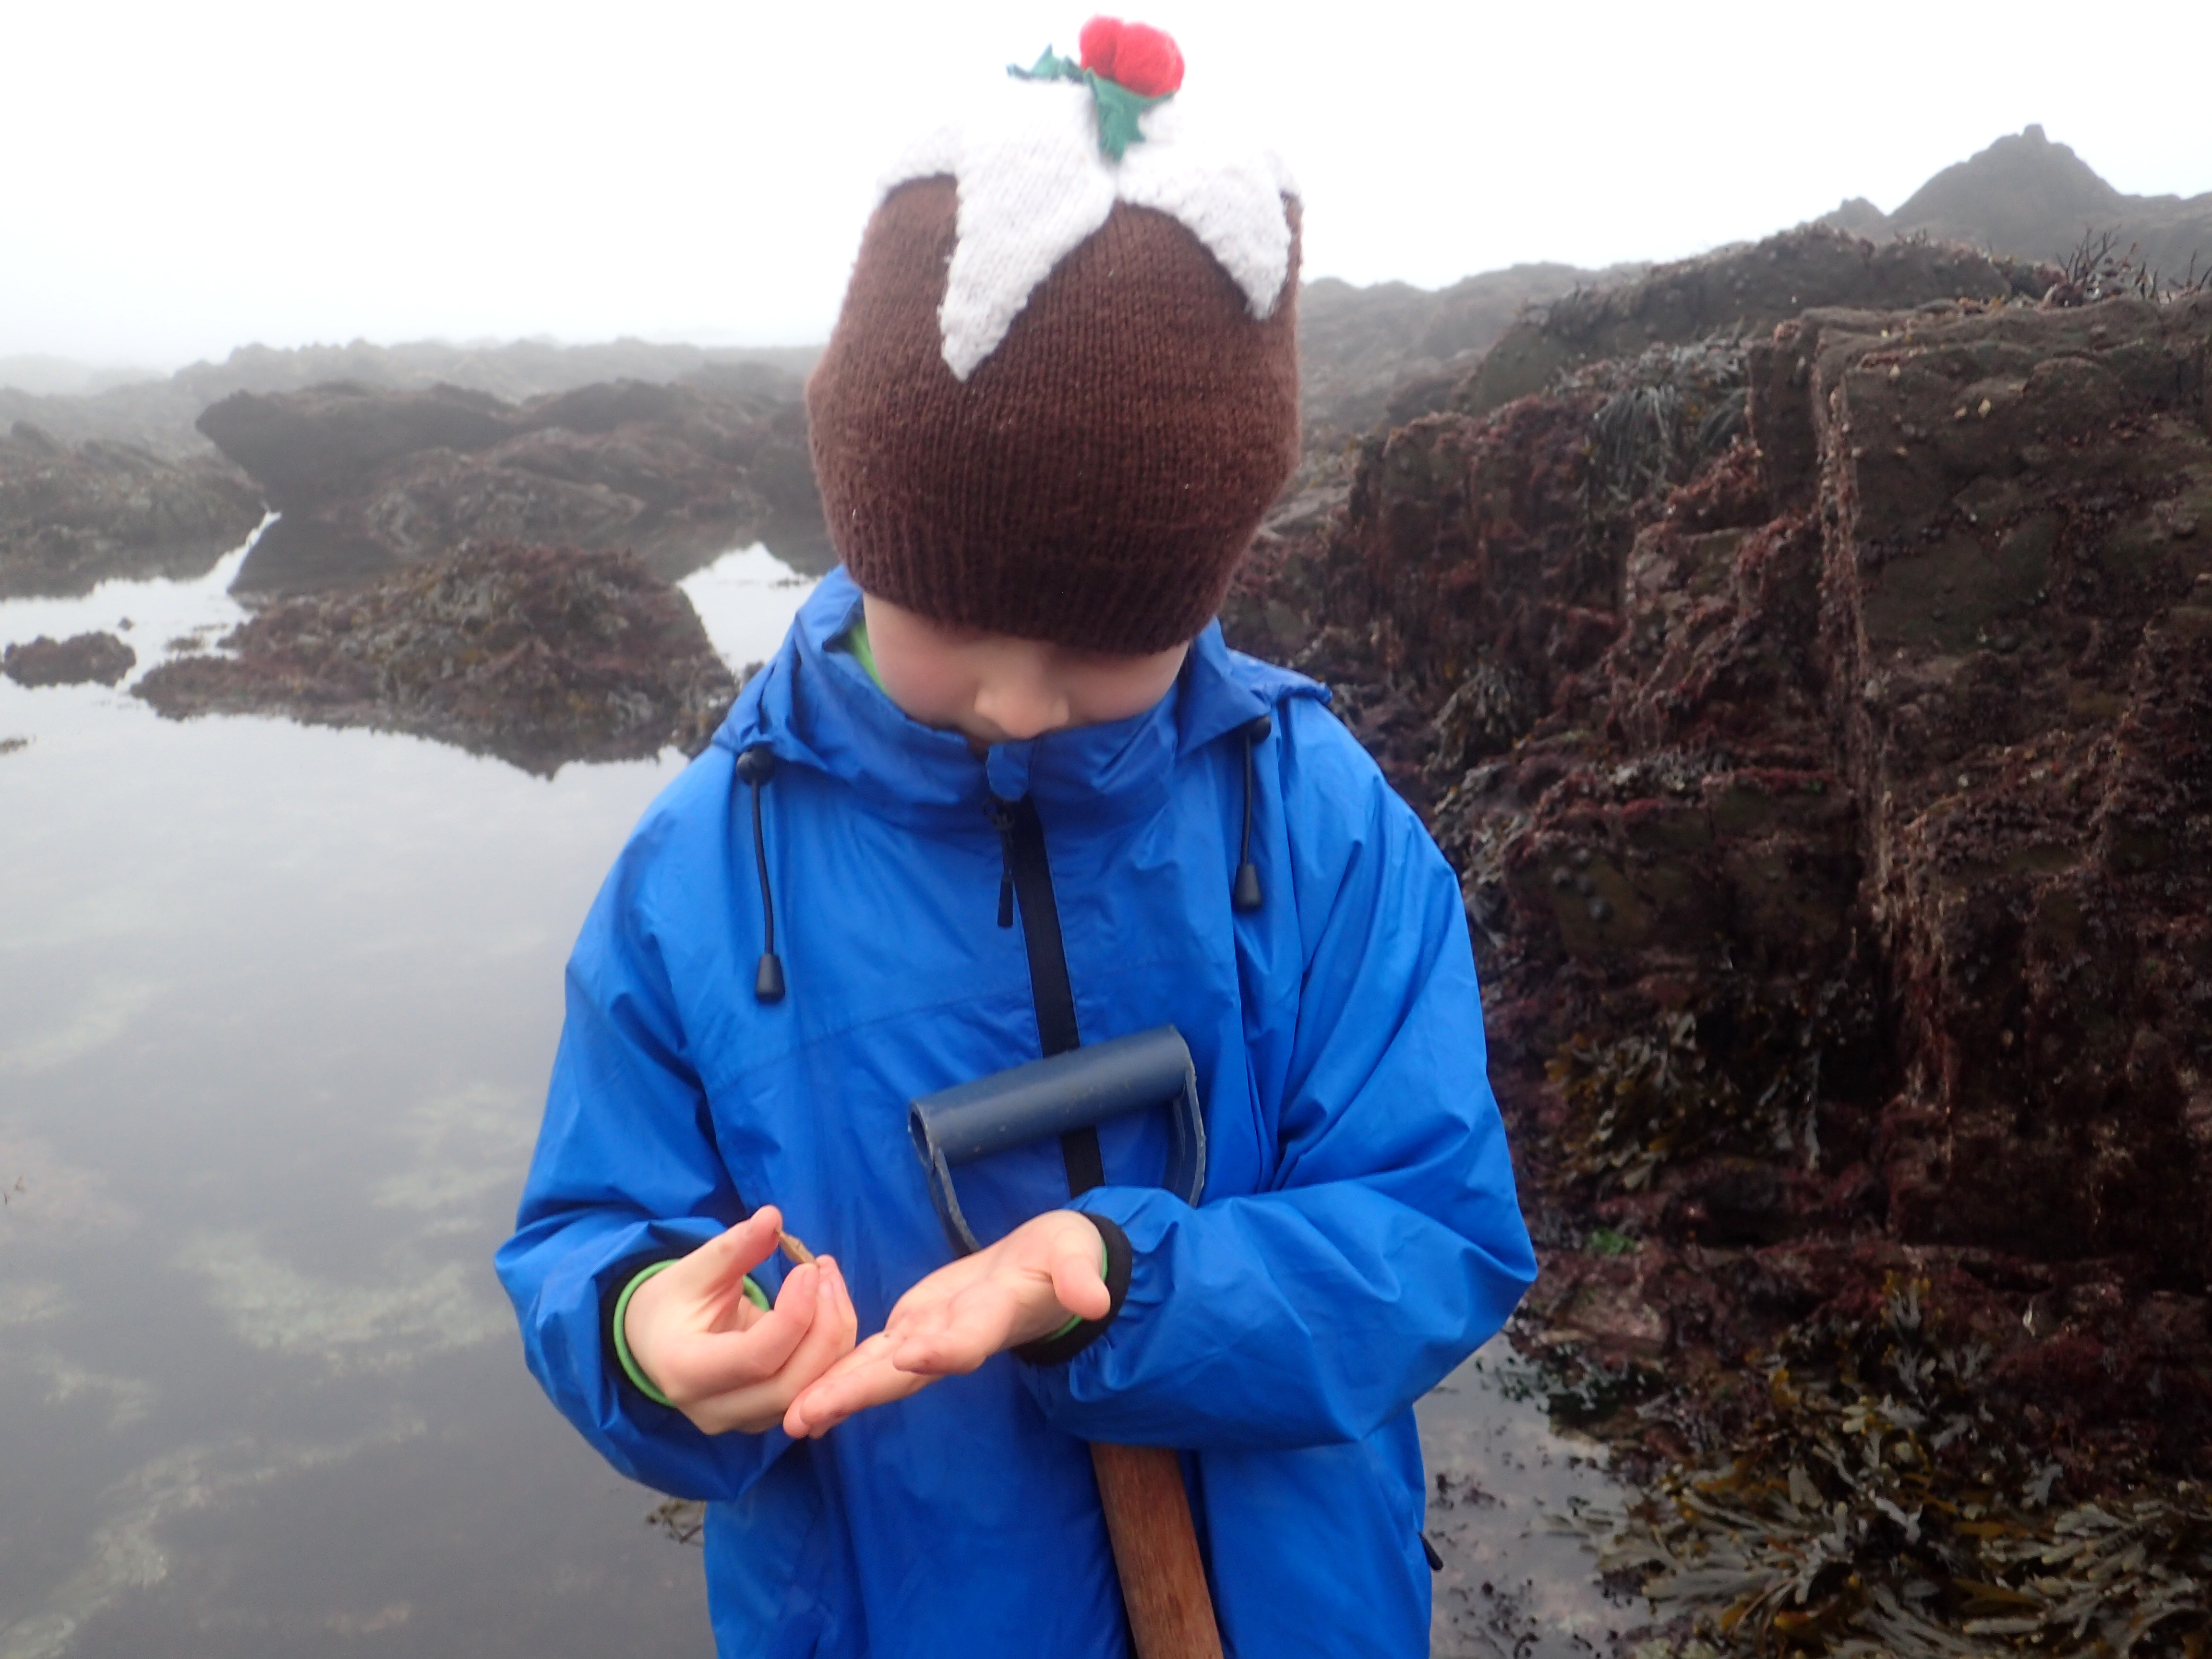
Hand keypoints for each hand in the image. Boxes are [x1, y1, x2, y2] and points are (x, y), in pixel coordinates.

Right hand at [623, 1206, 858, 1434]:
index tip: (809, 1269)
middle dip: (825, 1326)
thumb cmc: (671, 1302)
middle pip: (792, 1384)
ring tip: (828, 1281)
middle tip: (824, 1272)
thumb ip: (733, 1248)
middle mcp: (715, 1410)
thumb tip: (772, 1217)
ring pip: (811, 1394)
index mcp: (687, 1371)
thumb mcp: (692, 1270)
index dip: (795, 1314)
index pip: (757, 1358)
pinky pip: (813, 1393)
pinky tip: (827, 1307)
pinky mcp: (765, 1417)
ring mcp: (743, 1421)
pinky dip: (831, 1352)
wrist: (655, 1342)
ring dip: (834, 1335)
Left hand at [784, 1209, 1106, 1438]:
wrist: (1046, 1271)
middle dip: (858, 1391)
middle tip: (807, 1417)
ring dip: (836, 1393)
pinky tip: (802, 1393)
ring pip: (880, 1370)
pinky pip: (872, 1354)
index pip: (968, 1339)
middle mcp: (956, 1338)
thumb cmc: (1064, 1259)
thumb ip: (1079, 1275)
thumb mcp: (1077, 1256)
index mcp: (995, 1317)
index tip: (909, 1355)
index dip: (943, 1349)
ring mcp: (932, 1337)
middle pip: (906, 1371)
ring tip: (793, 1418)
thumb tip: (1094, 1296)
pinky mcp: (914, 1326)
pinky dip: (838, 1372)